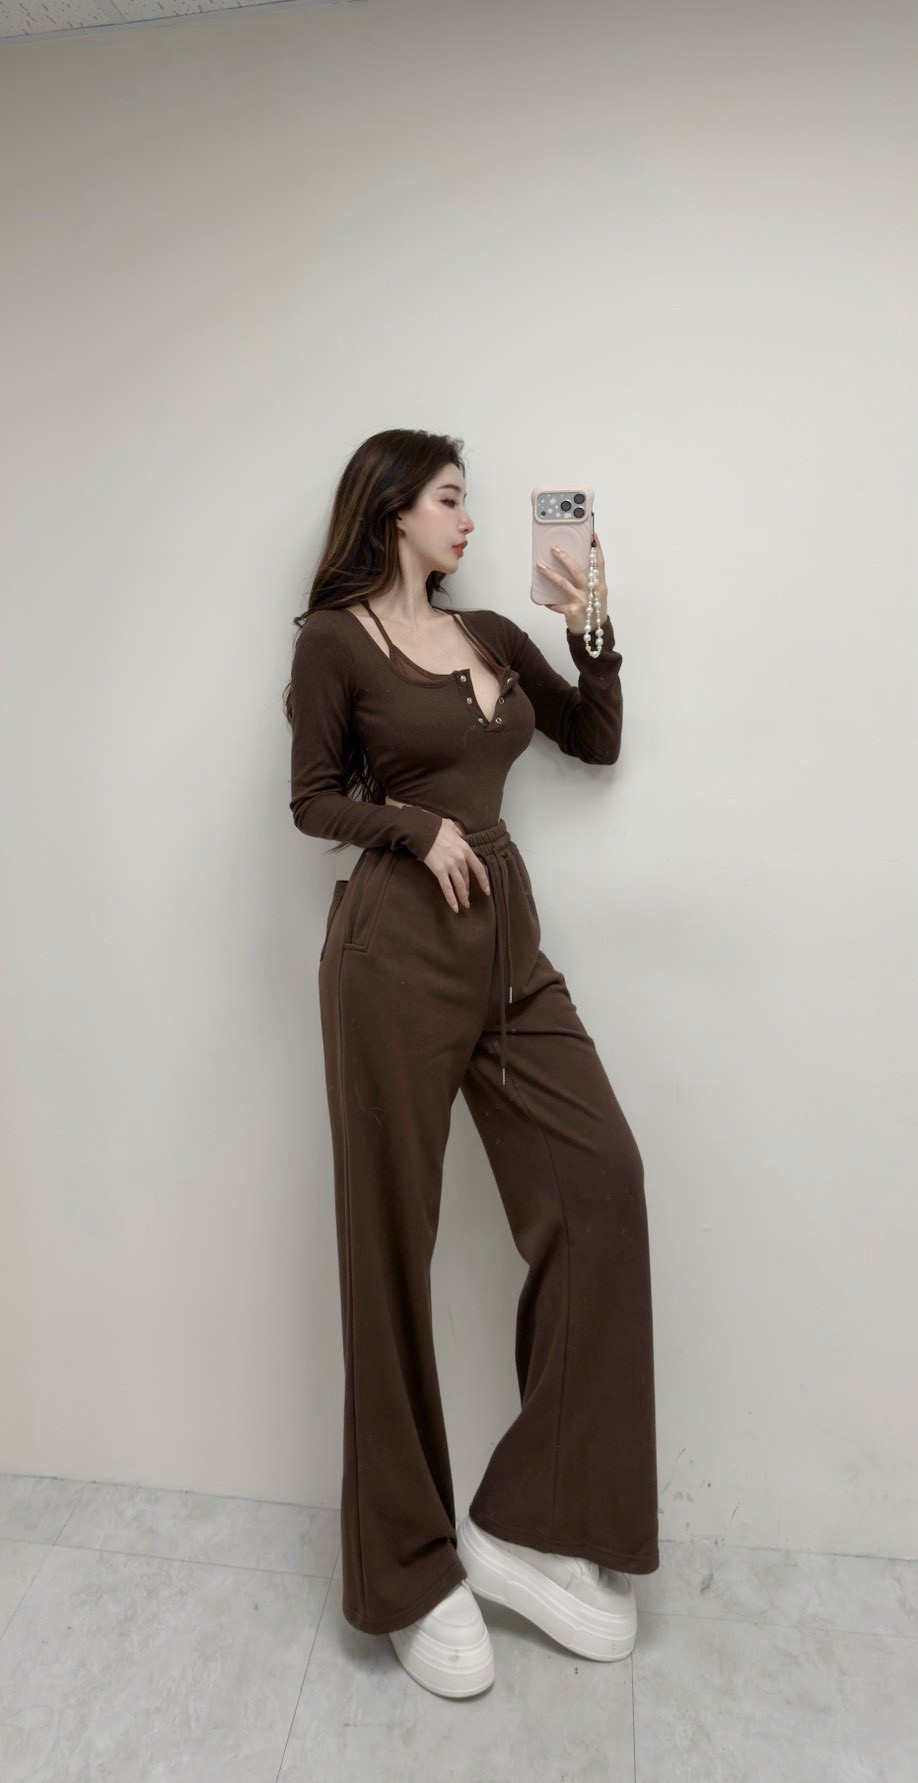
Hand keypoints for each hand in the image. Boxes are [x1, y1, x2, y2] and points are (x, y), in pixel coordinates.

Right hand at [385, 796, 490, 911]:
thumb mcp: (451, 826)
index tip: (486, 890)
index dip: (483, 880)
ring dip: (462, 897)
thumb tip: (460, 833)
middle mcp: (460, 859)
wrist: (422, 830)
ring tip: (464, 905)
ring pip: (459, 885)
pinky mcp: (439, 871)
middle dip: (467, 889)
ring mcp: (450, 866)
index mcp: (465, 849)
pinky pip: (447, 888)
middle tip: (468, 898)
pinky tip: (454, 907)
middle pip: (466, 878)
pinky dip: (451, 899)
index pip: (478, 868)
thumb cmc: (435, 827)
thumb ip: (458, 832)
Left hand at [536, 529, 607, 635]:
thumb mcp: (596, 593)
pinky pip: (557, 604)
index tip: (593, 535)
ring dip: (551, 574)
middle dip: (565, 558)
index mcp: (599, 584)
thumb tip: (571, 562)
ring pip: (564, 584)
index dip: (596, 549)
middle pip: (578, 571)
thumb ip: (589, 580)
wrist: (594, 632)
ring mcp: (582, 601)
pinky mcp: (572, 611)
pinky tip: (544, 600)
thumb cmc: (593, 609)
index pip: (599, 563)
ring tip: (540, 566)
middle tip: (554, 548)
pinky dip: (550, 602)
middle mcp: (592, 591)